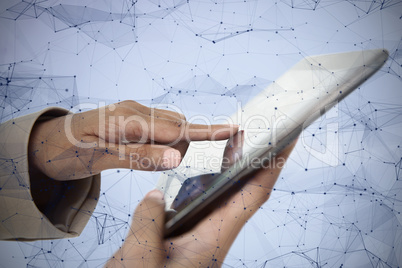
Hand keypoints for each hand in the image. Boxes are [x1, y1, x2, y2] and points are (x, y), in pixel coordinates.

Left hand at [28, 100, 237, 180]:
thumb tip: (176, 159)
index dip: (205, 131)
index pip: (174, 128)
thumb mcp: (99, 158)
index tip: (231, 130)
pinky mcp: (134, 118)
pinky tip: (144, 150)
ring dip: (169, 146)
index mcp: (125, 118)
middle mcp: (134, 111)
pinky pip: (160, 128)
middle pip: (178, 127)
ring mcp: (134, 113)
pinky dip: (161, 142)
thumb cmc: (65, 151)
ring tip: (139, 157)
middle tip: (149, 163)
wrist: (45, 143)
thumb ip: (139, 156)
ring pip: (171, 127)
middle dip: (177, 148)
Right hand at [105, 140, 295, 266]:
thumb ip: (148, 222)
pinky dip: (202, 187)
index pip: (252, 196)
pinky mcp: (187, 241)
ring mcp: (202, 240)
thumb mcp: (141, 259)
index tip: (286, 142)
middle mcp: (214, 238)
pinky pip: (200, 208)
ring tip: (233, 146)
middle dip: (257, 162)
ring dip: (230, 173)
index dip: (271, 167)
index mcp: (213, 242)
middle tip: (261, 132)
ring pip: (221, 200)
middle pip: (244, 193)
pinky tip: (195, 177)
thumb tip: (155, 197)